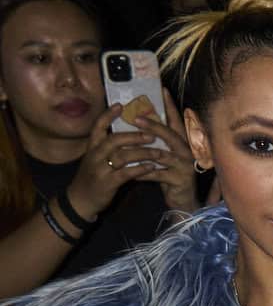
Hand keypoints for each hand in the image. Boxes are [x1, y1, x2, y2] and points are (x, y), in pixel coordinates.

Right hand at [63, 103, 173, 219]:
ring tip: (158, 152)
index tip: (121, 105)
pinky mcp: (108, 183)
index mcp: (92, 146)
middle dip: (135, 136)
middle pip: (115, 140)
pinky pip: (126, 173)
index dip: (109, 115)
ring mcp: (101, 168)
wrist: (81, 200)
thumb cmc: (92, 176)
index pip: (98, 126)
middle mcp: (95, 154)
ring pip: (123, 156)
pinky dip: (140, 169)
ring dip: (142, 153)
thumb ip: (107, 146)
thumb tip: (127, 133)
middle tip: (152, 134)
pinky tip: (152, 167)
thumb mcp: (95, 158)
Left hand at [116, 92, 197, 214]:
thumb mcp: (166, 154)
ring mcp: (184, 166)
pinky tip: (131, 170)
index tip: (162, 90)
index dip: (170, 106)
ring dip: (144, 149)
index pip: (177, 120)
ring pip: (162, 154)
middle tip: (135, 117)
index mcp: (183, 142)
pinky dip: (143, 172)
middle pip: (170, 134)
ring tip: (128, 145)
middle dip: (153, 125)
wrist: (183, 201)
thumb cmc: (171, 174)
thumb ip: (159, 140)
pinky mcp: (179, 180)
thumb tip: (142, 120)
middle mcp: (187, 152)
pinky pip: (158, 174)